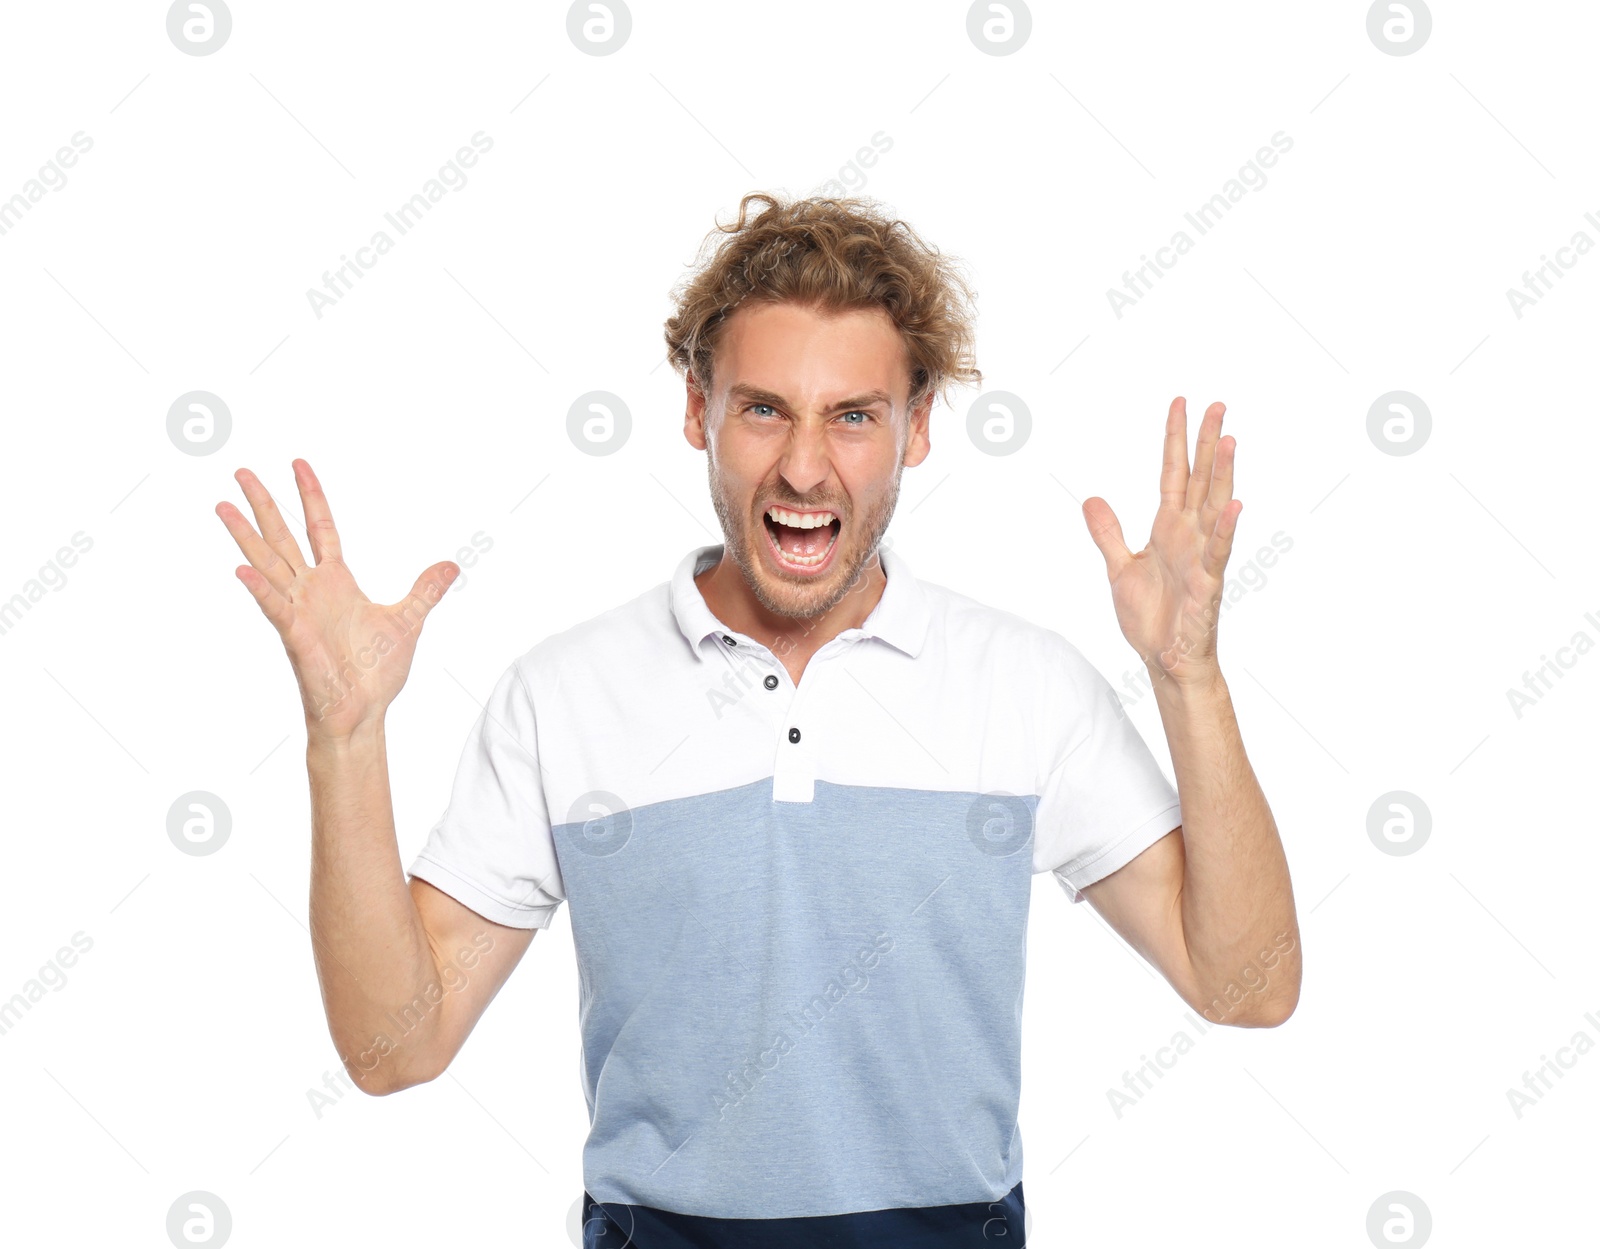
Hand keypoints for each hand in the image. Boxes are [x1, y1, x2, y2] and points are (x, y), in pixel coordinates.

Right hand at [216, 459, 458, 741]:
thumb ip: (426, 590)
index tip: (298, 464)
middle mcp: (312, 590)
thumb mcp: (409, 620)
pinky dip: (260, 589)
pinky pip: (275, 607)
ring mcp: (299, 611)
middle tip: (241, 471)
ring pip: (268, 564)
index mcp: (337, 582)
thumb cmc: (377, 673)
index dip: (311, 496)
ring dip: (246, 536)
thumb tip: (452, 565)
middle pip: (283, 537)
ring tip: (223, 506)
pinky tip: (242, 569)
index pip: (320, 528)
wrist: (365, 712)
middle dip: (264, 504)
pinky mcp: (296, 635)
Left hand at [1082, 397, 1239, 688]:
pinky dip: (1224, 530)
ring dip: (1223, 475)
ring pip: (1214, 507)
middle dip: (1207, 443)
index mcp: (1168, 529)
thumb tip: (1091, 499)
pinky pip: (1218, 553)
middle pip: (1201, 479)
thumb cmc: (1150, 618)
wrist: (1163, 661)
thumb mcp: (1118, 568)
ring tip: (1230, 439)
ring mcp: (1201, 558)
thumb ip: (1107, 533)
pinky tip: (1235, 505)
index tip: (1180, 404)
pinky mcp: (1207, 585)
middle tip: (1217, 404)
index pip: (1174, 474)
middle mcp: (1189, 536)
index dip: (1175, 440)